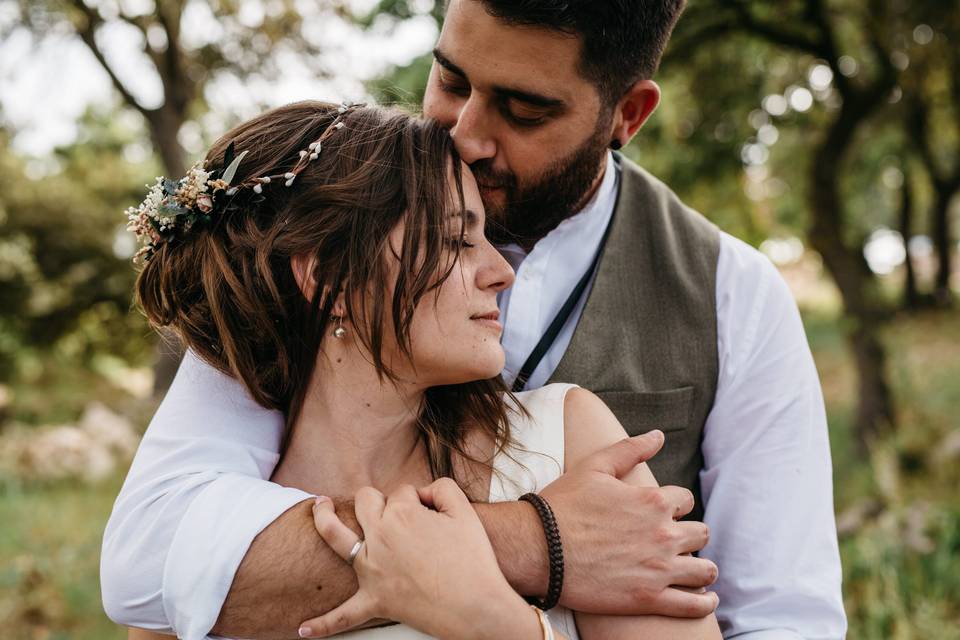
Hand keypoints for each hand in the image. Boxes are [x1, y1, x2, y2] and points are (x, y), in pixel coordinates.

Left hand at [298, 479, 539, 638]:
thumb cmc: (474, 559)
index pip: (402, 492)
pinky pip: (343, 614)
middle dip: (378, 500)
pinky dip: (323, 624)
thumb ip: (441, 487)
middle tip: (394, 511)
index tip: (435, 514)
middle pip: (366, 502)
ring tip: (318, 508)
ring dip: (323, 519)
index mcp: (401, 514)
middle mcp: (379, 538)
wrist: (478, 606)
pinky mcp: (375, 601)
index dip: (420, 500)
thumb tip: (421, 494)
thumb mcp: (464, 509)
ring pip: (337, 537)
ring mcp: (372, 570)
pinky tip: (303, 629)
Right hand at [541, 431, 718, 616]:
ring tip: (696, 572)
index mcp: (652, 500)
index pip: (686, 500)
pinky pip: (692, 605)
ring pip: (704, 570)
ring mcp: (658, 569)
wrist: (538, 547)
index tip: (664, 514)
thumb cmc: (563, 505)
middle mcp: (662, 533)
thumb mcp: (594, 467)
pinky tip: (706, 600)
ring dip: (702, 568)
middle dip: (691, 535)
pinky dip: (704, 603)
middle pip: (700, 533)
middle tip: (676, 542)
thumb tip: (659, 436)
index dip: (675, 505)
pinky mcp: (648, 599)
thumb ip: (630, 450)